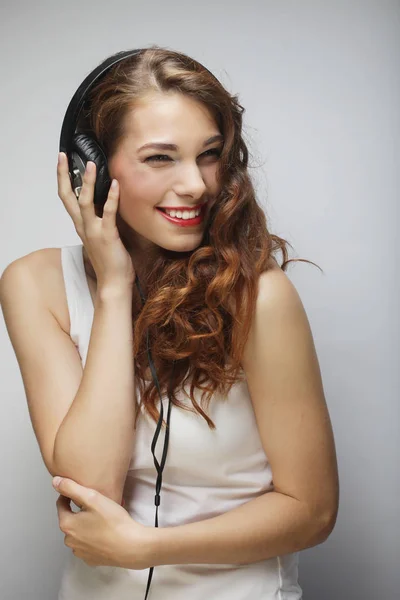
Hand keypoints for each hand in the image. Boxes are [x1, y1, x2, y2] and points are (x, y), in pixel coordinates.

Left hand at [53, 476, 152, 569]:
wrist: (131, 546)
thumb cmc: (113, 521)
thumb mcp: (92, 498)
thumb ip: (71, 488)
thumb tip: (55, 482)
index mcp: (68, 525)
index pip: (61, 505)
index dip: (70, 495)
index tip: (82, 490)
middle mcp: (70, 541)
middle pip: (70, 519)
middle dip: (78, 511)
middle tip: (94, 504)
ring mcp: (80, 552)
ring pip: (78, 533)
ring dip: (85, 525)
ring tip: (100, 518)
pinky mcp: (91, 559)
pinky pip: (87, 544)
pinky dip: (92, 537)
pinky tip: (104, 532)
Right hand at [57, 152, 135, 288]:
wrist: (113, 284)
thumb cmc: (111, 262)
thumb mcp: (103, 236)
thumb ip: (102, 221)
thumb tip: (106, 204)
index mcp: (81, 226)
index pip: (67, 199)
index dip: (63, 180)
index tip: (62, 163)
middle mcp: (83, 227)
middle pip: (67, 197)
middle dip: (63, 175)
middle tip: (62, 156)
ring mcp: (94, 231)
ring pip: (84, 202)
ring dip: (87, 182)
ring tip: (91, 165)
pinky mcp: (107, 235)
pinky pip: (107, 213)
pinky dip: (111, 198)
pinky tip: (115, 185)